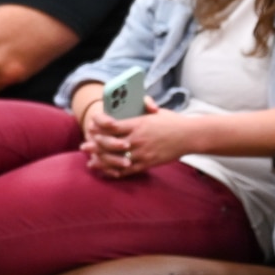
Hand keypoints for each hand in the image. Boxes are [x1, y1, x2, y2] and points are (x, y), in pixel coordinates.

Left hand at [80, 96, 197, 178]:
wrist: (189, 136)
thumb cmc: (172, 122)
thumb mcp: (155, 111)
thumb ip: (140, 108)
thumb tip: (130, 102)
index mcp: (137, 123)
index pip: (111, 125)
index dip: (98, 127)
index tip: (91, 126)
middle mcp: (137, 139)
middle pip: (109, 143)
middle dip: (94, 145)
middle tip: (85, 146)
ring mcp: (142, 152)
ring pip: (115, 159)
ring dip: (101, 161)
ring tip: (91, 162)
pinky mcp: (147, 163)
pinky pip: (128, 170)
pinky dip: (116, 172)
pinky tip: (108, 172)